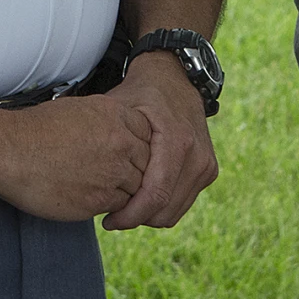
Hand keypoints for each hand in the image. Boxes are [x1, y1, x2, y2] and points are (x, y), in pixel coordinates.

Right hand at [0, 95, 152, 221]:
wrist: (9, 151)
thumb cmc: (35, 130)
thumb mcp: (78, 110)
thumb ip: (106, 122)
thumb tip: (116, 133)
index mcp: (115, 115)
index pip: (148, 135)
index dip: (137, 147)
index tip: (125, 154)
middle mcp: (120, 142)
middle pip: (147, 162)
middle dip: (134, 170)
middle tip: (115, 175)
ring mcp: (113, 172)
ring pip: (137, 187)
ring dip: (124, 190)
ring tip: (100, 187)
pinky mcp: (99, 199)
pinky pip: (119, 206)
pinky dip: (110, 205)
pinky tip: (90, 198)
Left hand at [98, 53, 219, 230]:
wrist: (174, 79)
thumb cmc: (140, 94)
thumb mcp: (119, 109)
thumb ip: (109, 139)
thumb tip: (89, 175)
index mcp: (178, 142)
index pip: (155, 196)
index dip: (130, 216)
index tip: (108, 220)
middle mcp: (198, 156)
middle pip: (165, 210)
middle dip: (136, 218)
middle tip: (112, 215)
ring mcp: (206, 165)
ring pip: (174, 211)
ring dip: (148, 215)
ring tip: (124, 205)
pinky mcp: (209, 170)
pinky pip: (182, 202)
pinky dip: (161, 206)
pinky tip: (140, 196)